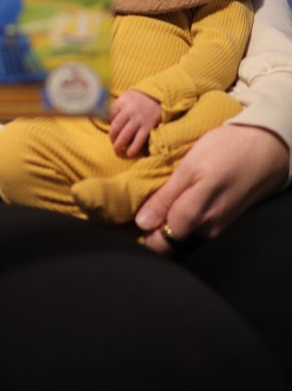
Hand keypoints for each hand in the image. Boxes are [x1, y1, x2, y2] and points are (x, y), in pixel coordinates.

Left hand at [109, 89, 161, 155]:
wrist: (159, 97)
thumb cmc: (139, 99)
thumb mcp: (126, 97)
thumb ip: (118, 106)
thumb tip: (109, 120)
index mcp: (122, 102)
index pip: (111, 114)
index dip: (109, 123)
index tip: (111, 129)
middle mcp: (129, 111)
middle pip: (116, 127)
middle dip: (112, 137)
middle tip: (112, 143)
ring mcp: (139, 119)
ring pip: (125, 135)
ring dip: (119, 144)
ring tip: (117, 150)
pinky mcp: (148, 127)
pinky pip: (139, 139)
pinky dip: (134, 148)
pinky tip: (129, 154)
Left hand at [136, 123, 288, 252]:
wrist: (265, 147)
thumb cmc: (224, 151)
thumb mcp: (189, 169)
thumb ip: (167, 198)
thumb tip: (142, 224)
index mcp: (194, 217)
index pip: (159, 243)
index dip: (141, 235)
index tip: (125, 218)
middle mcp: (206, 229)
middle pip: (170, 237)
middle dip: (154, 223)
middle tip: (140, 197)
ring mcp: (217, 225)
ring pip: (183, 227)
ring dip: (170, 212)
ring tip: (161, 189)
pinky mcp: (223, 218)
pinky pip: (196, 220)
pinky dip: (185, 208)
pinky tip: (182, 190)